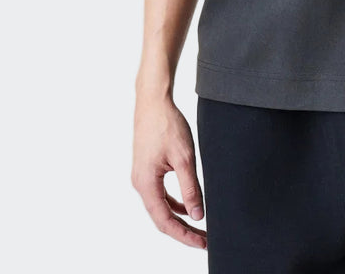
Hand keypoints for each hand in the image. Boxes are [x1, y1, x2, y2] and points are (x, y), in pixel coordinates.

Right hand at [132, 95, 207, 249]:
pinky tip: (188, 205)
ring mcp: (142, 176)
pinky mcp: (147, 168)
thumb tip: (197, 215)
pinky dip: (174, 203)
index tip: (202, 243)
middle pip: (161, 218)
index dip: (184, 235)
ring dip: (179, 218)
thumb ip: (190, 188)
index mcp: (146, 184)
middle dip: (182, 231)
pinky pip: (160, 194)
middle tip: (204, 240)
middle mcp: (141, 184)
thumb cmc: (167, 125)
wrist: (153, 101)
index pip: (165, 221)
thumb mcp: (184, 158)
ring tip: (199, 226)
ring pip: (161, 207)